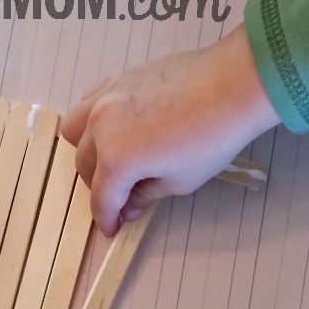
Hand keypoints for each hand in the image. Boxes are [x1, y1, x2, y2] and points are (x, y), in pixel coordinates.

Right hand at [60, 24, 278, 234]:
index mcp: (117, 157)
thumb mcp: (180, 180)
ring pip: (75, 130)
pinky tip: (113, 128)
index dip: (106, 218)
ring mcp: (105, 98)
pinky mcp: (117, 79)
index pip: (102, 197)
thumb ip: (145, 194)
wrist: (233, 84)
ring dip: (87, 151)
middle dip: (100, 187)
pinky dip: (91, 121)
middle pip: (84, 165)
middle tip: (122, 197)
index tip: (111, 228)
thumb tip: (129, 205)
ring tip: (110, 160)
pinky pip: (87, 102)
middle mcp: (101, 126)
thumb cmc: (212, 138)